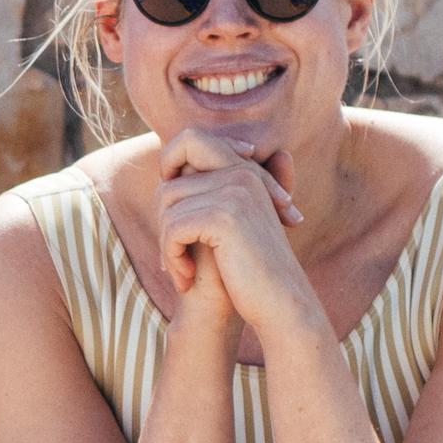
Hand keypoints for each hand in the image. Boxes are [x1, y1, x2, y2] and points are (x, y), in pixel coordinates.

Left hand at [155, 128, 313, 338]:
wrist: (279, 302)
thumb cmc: (248, 270)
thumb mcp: (223, 229)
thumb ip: (204, 198)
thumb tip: (166, 181)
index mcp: (244, 171)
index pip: (190, 140)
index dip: (168, 166)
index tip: (170, 213)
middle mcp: (241, 173)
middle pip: (169, 184)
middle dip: (163, 224)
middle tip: (172, 258)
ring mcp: (236, 191)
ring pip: (167, 207)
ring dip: (166, 246)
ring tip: (180, 272)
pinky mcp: (226, 216)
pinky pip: (173, 228)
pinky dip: (171, 256)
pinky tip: (184, 279)